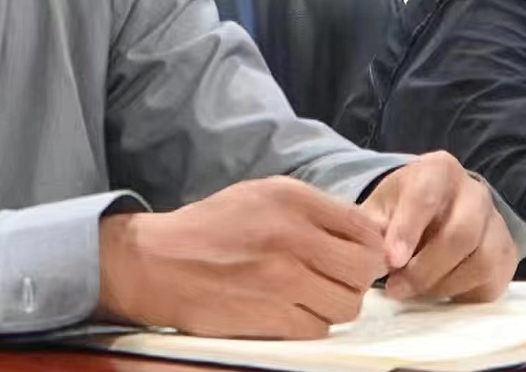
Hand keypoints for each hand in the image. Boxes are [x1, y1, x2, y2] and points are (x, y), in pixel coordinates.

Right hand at [98, 176, 387, 338]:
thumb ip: (310, 210)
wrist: (159, 262)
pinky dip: (309, 324)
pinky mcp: (273, 315)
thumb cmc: (210, 228)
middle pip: (362, 270)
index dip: (366, 248)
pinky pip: (319, 329)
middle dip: (354, 279)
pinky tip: (286, 309)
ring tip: (307, 296)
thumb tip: (362, 235)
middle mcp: (292, 234)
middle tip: (332, 279)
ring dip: (333, 305)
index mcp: (290, 197)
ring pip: (346, 305)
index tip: (352, 257)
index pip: (363, 228)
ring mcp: (284, 278)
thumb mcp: (259, 196)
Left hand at [361, 151, 517, 302]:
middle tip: (395, 288)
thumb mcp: (378, 208)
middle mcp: (475, 192)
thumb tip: (369, 256)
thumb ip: (371, 228)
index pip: (425, 197)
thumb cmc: (399, 207)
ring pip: (481, 263)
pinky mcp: (507, 254)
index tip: (391, 260)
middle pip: (461, 234)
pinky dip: (461, 295)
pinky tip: (434, 293)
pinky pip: (492, 283)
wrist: (431, 212)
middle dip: (425, 269)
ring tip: (411, 292)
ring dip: (442, 286)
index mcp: (438, 170)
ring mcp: (497, 223)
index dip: (407, 230)